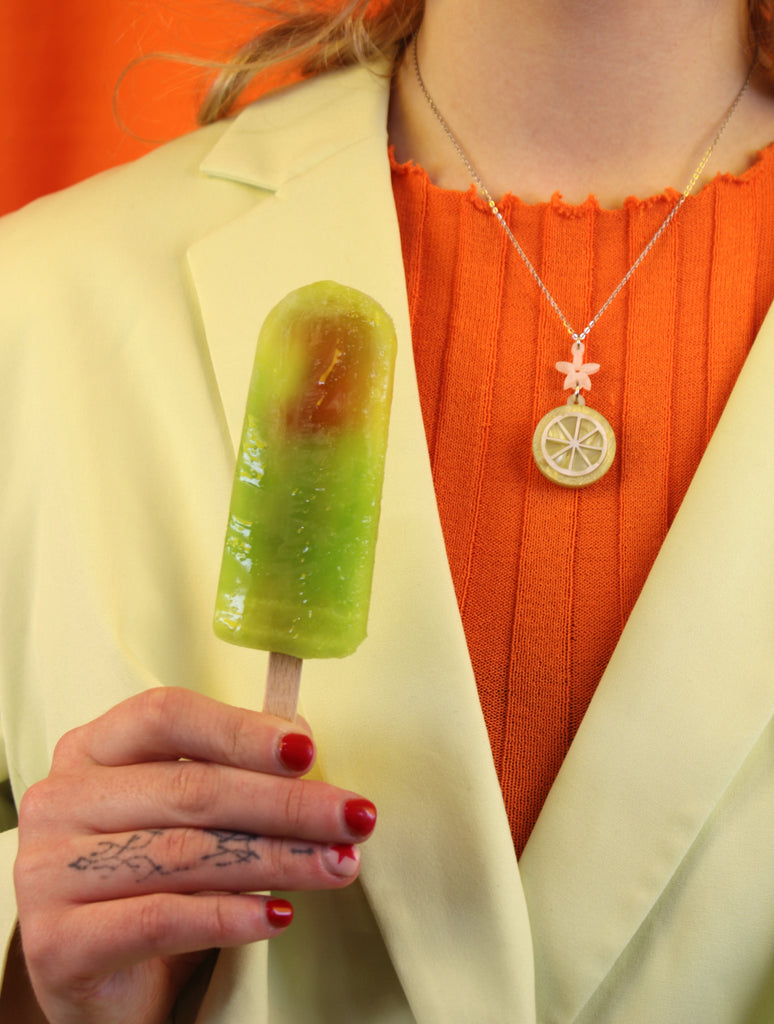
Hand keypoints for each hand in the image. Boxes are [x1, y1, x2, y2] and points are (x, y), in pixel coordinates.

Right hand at [12, 687, 376, 1023]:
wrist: (94, 979)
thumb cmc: (145, 880)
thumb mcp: (183, 816)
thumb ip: (229, 773)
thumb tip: (302, 742)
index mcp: (91, 750)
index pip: (167, 717)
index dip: (242, 730)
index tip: (308, 752)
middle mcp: (61, 800)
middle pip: (190, 788)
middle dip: (286, 804)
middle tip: (353, 818)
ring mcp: (48, 872)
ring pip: (185, 853)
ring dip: (277, 859)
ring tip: (337, 865)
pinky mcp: (56, 943)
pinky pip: (159, 920)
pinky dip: (230, 917)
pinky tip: (279, 916)